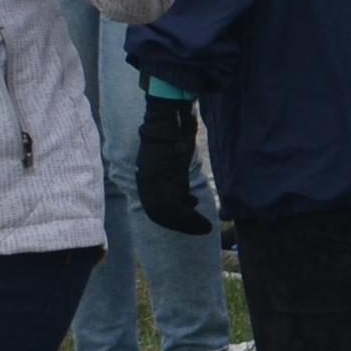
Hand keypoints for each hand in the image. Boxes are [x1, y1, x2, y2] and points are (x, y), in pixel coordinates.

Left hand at [136, 94, 209, 233]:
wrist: (166, 120)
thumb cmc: (172, 137)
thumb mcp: (172, 165)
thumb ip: (176, 182)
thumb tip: (187, 201)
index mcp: (145, 181)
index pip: (154, 210)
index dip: (170, 221)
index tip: (186, 225)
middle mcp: (146, 184)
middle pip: (160, 214)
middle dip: (180, 225)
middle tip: (198, 230)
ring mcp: (152, 182)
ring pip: (169, 214)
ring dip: (188, 224)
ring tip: (205, 228)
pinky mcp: (163, 179)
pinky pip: (176, 206)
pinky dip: (190, 217)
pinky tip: (203, 221)